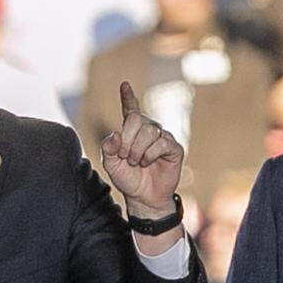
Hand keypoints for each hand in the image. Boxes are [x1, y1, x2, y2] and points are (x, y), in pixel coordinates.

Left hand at [100, 82, 183, 220]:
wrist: (143, 197)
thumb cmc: (128, 179)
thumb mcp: (111, 165)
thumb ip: (109, 149)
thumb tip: (116, 134)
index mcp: (132, 131)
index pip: (131, 110)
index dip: (128, 97)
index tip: (124, 85)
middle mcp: (149, 130)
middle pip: (138, 120)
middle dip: (127, 140)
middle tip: (126, 157)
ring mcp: (162, 138)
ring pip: (149, 131)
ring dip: (138, 150)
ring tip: (137, 162)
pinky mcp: (174, 148)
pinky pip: (161, 143)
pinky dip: (150, 155)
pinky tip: (148, 163)